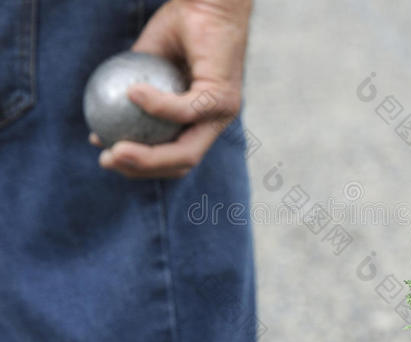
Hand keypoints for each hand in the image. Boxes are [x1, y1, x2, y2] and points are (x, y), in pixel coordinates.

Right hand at [90, 0, 251, 177]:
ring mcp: (222, 113)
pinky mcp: (221, 95)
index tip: (107, 153)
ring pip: (185, 151)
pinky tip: (131, 94)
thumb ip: (135, 90)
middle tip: (107, 160)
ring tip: (114, 149)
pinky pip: (183, 110)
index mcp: (201, 120)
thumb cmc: (182, 25)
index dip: (141, 163)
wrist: (208, 1)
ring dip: (147, 156)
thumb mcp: (149, 61)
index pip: (174, 156)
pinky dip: (155, 106)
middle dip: (142, 170)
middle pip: (180, 164)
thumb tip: (103, 116)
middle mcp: (215, 122)